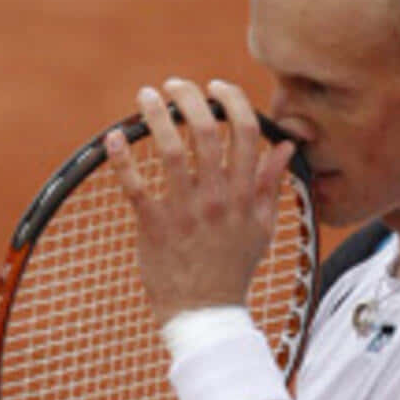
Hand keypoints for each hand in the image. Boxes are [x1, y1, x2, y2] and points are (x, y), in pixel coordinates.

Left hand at [107, 78, 294, 325]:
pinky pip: (135, 186)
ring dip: (156, 116)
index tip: (216, 87)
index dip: (232, 102)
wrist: (206, 314)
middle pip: (206, 132)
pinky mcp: (154, 227)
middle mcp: (216, 198)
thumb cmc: (232, 270)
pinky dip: (123, 158)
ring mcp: (185, 212)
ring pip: (170, 150)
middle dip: (190, 98)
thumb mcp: (262, 228)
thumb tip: (285, 147)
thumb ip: (270, 184)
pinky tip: (114, 138)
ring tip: (145, 96)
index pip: (245, 133)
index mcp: (244, 195)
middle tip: (175, 85)